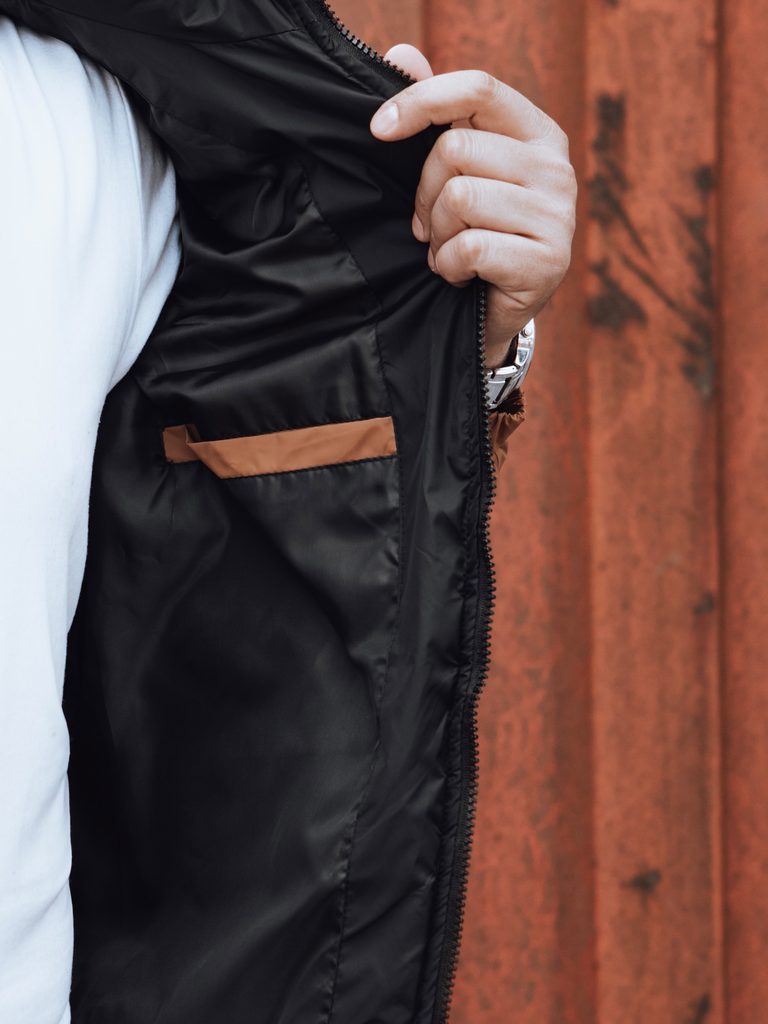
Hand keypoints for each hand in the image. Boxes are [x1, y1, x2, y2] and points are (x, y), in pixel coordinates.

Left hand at [370, 44, 576, 369]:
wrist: (494, 312)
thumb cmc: (473, 234)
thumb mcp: (454, 173)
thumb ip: (434, 115)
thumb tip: (400, 53)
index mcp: (537, 133)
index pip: (478, 88)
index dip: (420, 101)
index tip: (377, 130)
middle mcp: (557, 168)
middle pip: (455, 150)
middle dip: (424, 195)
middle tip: (429, 227)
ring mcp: (559, 216)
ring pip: (459, 198)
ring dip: (436, 235)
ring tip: (448, 251)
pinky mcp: (549, 261)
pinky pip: (470, 247)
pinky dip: (449, 266)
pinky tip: (461, 275)